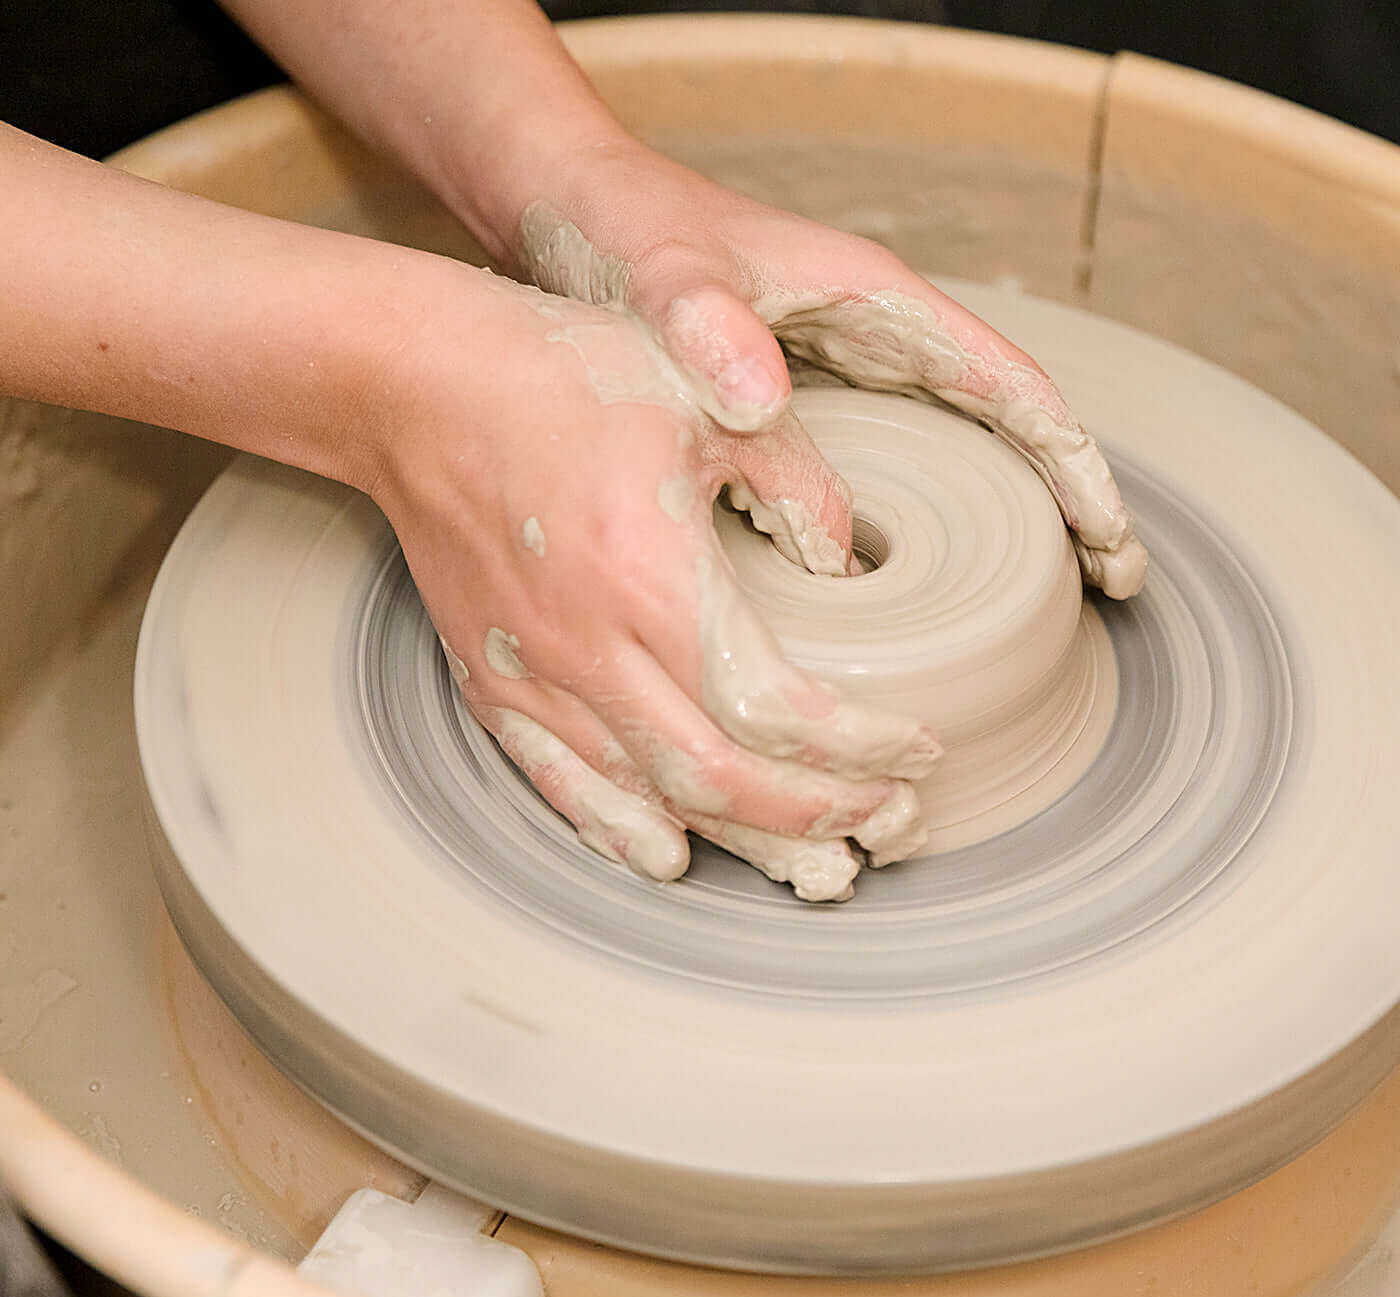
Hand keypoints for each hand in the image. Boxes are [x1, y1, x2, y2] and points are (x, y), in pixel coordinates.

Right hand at [371, 268, 940, 899]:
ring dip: (742, 840)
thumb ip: (796, 481)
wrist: (418, 388)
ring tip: (816, 857)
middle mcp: (588, 644)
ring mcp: (532, 676)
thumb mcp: (706, 399)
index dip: (858, 746)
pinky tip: (673, 853)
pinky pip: (561, 786)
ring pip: (648, 800)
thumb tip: (846, 563)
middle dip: (819, 814)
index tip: (916, 745)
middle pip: (720, 779)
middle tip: (887, 820)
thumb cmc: (560, 376)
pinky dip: (624, 829)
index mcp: (650, 571)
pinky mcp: (493, 685)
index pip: (774, 708)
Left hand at [505, 140, 1147, 599]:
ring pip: (959, 447)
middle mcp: (875, 336)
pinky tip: (922, 583)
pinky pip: (894, 464)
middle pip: (1007, 424)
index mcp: (872, 302)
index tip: (1114, 539)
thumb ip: (706, 323)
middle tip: (1111, 586)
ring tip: (1049, 600)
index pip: (1011, 387)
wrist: (572, 212)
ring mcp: (845, 371)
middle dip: (1069, 501)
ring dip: (1011, 516)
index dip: (1073, 466)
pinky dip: (933, 519)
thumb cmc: (624, 231)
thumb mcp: (662, 275)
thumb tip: (762, 400)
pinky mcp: (805, 402)